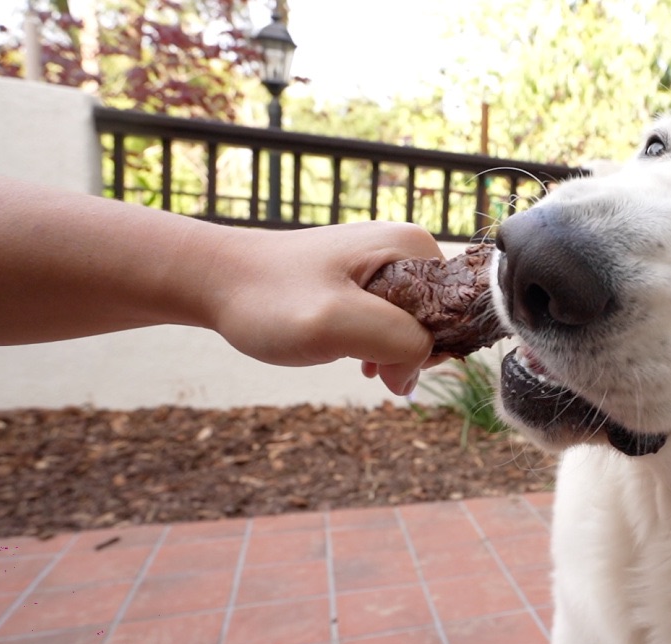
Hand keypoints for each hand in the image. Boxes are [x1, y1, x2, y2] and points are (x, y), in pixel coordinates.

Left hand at [208, 221, 443, 394]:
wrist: (214, 280)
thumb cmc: (268, 297)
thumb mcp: (338, 322)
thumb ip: (398, 342)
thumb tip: (416, 372)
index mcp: (413, 245)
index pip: (456, 311)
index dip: (431, 349)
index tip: (386, 360)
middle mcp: (406, 247)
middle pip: (438, 319)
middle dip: (409, 352)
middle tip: (368, 363)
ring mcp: (385, 263)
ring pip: (414, 326)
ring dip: (389, 352)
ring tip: (354, 358)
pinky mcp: (365, 280)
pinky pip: (392, 322)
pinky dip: (375, 345)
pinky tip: (351, 355)